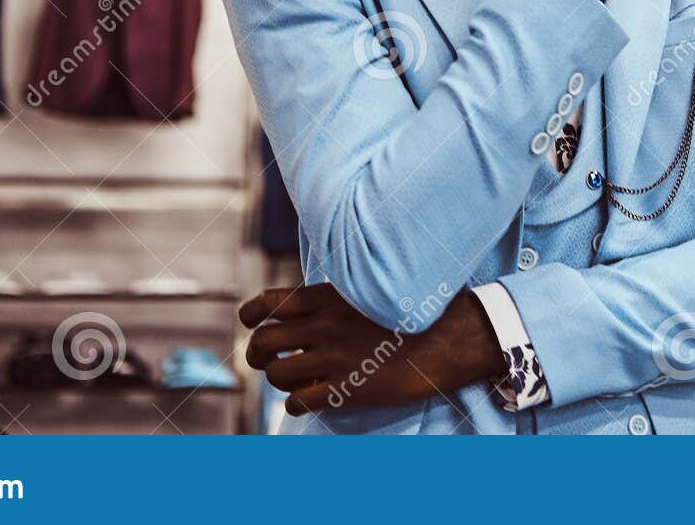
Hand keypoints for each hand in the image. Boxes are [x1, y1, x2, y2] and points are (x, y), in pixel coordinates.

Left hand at [238, 284, 506, 416]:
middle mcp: (324, 326)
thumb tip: (305, 309)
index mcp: (327, 297)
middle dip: (257, 353)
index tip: (251, 323)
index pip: (268, 303)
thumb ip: (332, 300)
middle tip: (265, 360)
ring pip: (278, 373)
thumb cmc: (409, 312)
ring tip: (290, 380)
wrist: (444, 339)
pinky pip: (300, 400)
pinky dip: (295, 403)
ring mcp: (334, 358)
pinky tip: (306, 400)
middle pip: (264, 341)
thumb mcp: (365, 291)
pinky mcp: (346, 388)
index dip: (250, 315)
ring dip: (277, 379)